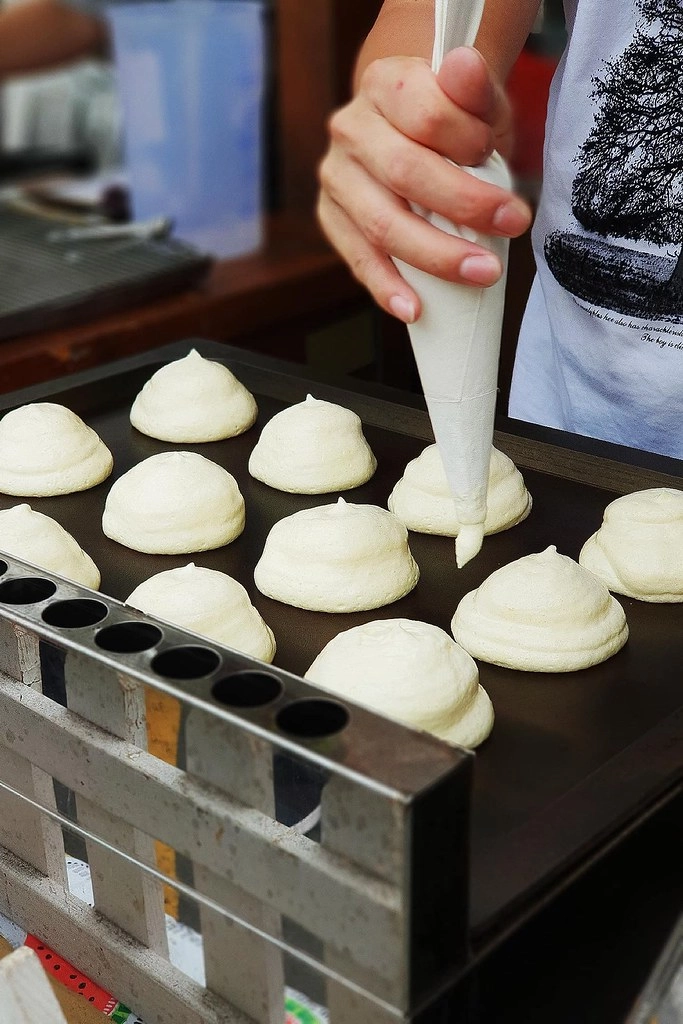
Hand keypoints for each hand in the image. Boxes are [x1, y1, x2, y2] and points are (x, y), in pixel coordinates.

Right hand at [317, 46, 531, 322]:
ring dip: (434, 255)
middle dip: (464, 205)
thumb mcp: (476, 102)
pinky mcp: (332, 218)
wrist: (410, 134)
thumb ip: (476, 91)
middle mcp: (351, 129)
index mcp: (384, 85)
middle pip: (404, 172)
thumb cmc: (450, 125)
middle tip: (512, 225)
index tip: (495, 156)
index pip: (425, 113)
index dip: (466, 140)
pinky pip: (357, 257)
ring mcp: (336, 177)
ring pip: (380, 223)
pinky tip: (413, 308)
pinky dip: (386, 286)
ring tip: (481, 272)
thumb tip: (465, 66)